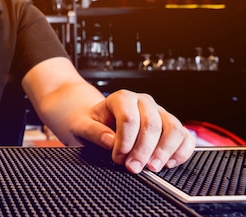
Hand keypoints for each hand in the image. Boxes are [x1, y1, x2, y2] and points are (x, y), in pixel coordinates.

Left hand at [72, 89, 195, 173]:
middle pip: (152, 125)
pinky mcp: (171, 125)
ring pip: (173, 129)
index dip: (125, 141)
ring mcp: (160, 112)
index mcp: (122, 98)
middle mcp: (144, 102)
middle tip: (133, 168)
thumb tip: (110, 141)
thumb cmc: (91, 121)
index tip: (118, 157)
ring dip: (164, 152)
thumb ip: (94, 132)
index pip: (129, 118)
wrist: (98, 119)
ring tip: (151, 168)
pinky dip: (181, 151)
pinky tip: (168, 163)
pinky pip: (185, 136)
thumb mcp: (82, 125)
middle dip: (143, 150)